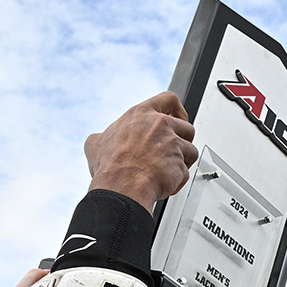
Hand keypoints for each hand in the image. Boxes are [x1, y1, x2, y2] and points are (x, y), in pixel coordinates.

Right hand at [84, 92, 197, 211]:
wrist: (122, 186)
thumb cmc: (111, 167)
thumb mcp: (95, 143)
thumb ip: (103, 136)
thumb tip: (99, 139)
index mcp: (142, 114)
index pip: (169, 99)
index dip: (176, 110)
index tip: (176, 118)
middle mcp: (161, 126)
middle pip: (187, 127)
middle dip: (182, 141)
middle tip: (172, 151)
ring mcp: (173, 145)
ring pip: (191, 150)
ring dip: (182, 162)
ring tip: (167, 170)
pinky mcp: (180, 165)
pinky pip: (186, 173)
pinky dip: (178, 180)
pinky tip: (165, 183)